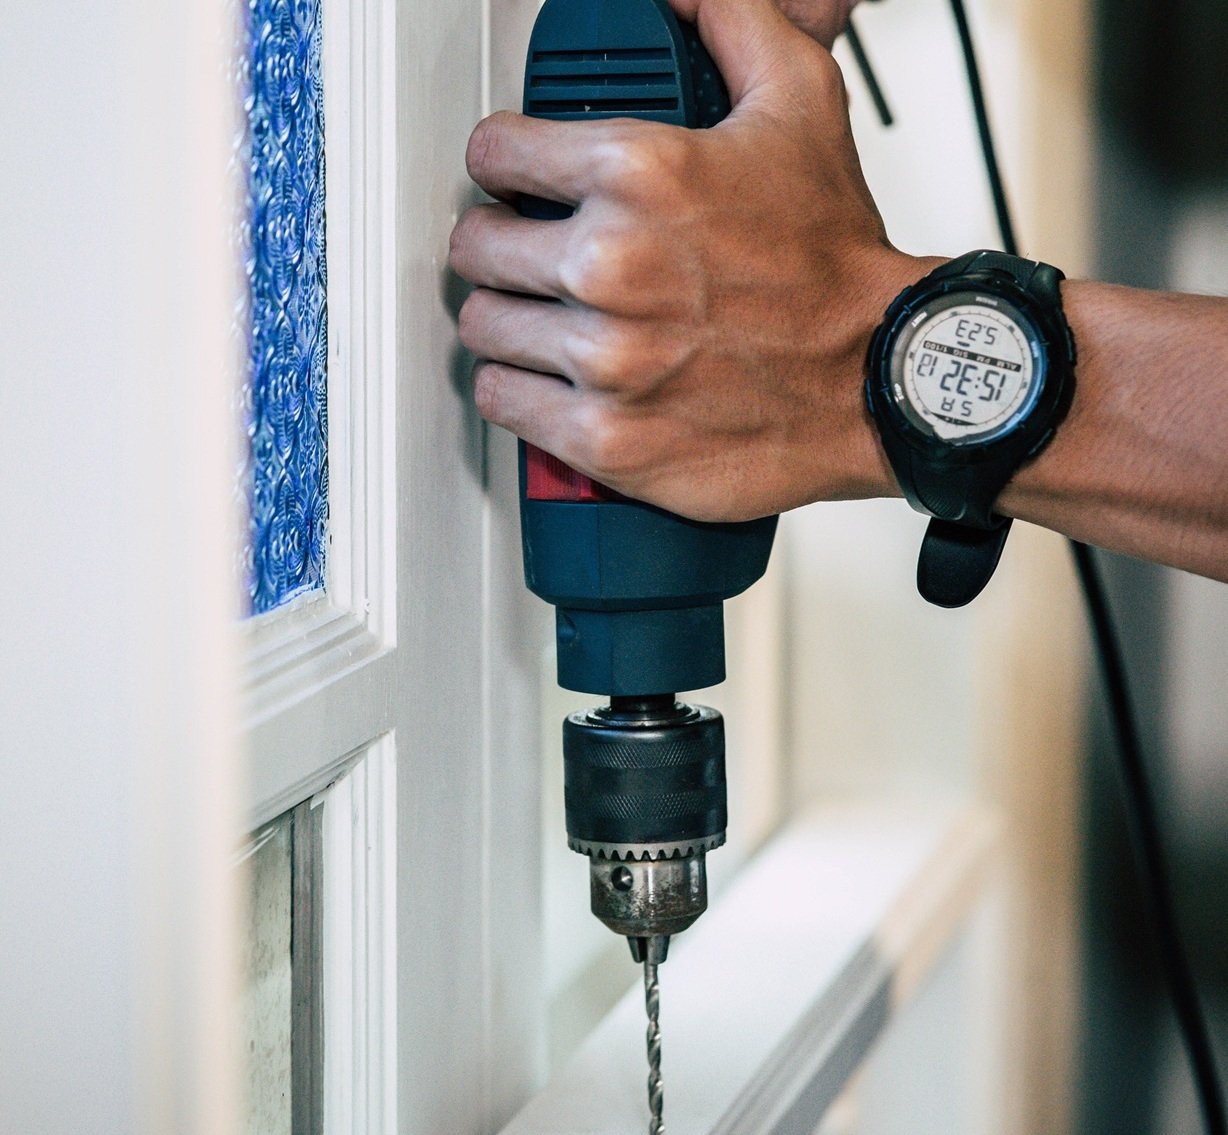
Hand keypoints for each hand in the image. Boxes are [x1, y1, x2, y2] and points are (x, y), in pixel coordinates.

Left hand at [450, 0, 925, 521]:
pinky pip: (502, 400)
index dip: (506, 164)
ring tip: (551, 320)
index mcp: (638, 175)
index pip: (494, 153)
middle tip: (537, 258)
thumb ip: (731, 19)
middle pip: (478, 247)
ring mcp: (604, 360)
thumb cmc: (832, 264)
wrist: (874, 381)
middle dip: (503, 246)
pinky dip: (519, 390)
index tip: (519, 184)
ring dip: (509, 321)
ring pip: (484, 327)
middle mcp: (610, 266)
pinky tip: (555, 377)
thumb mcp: (799, 104)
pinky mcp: (604, 437)